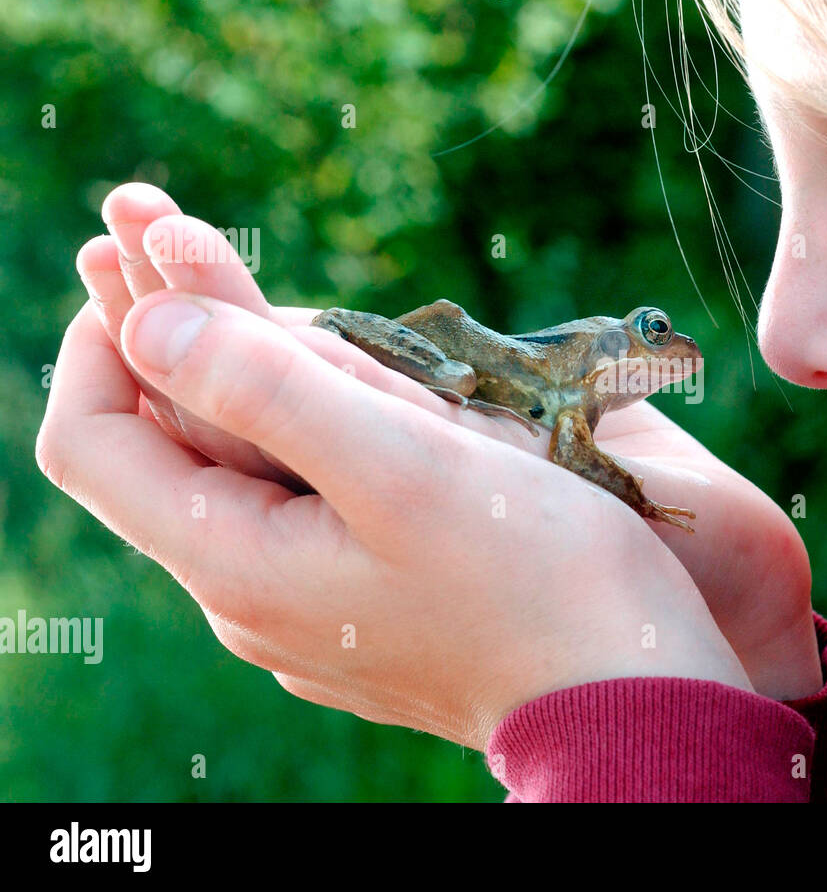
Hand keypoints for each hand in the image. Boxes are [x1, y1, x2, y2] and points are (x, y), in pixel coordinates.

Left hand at [36, 290, 756, 750]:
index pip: (89, 442)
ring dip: (249, 386)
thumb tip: (147, 321)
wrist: (627, 697)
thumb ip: (269, 391)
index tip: (149, 259)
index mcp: (238, 561)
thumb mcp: (402, 466)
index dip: (99, 336)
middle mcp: (252, 599)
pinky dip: (304, 439)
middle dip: (178, 341)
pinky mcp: (366, 612)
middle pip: (171, 454)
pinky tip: (354, 402)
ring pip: (245, 479)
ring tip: (285, 311)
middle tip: (190, 238)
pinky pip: (303, 511)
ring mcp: (309, 614)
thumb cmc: (537, 577)